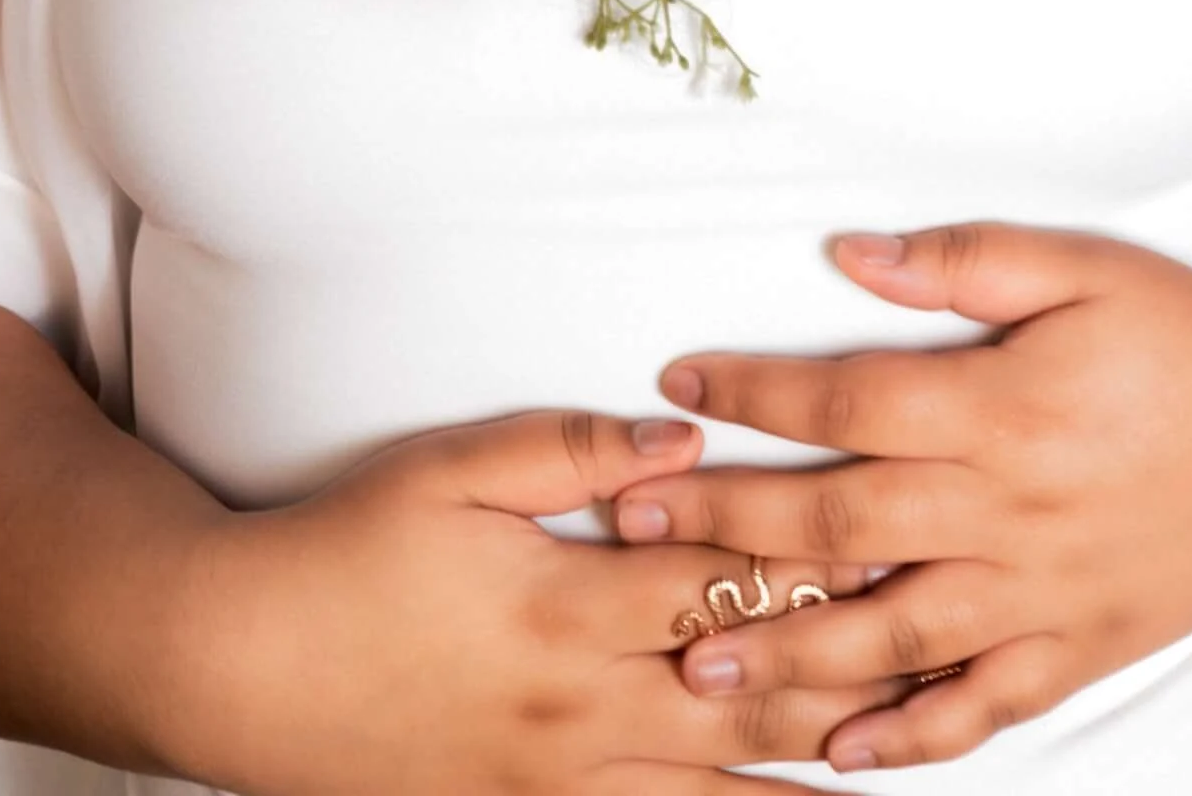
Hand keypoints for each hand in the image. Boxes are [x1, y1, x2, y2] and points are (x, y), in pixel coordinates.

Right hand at [188, 403, 909, 792]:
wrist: (242, 667)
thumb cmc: (345, 552)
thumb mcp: (447, 469)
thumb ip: (566, 448)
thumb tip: (681, 432)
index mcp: (565, 604)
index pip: (716, 582)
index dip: (811, 567)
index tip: (899, 545)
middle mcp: (580, 709)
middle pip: (746, 696)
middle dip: (849, 680)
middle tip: (949, 657)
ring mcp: (559, 783)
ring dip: (813, 779)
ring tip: (910, 767)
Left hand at [609, 225, 1191, 771]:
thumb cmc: (1188, 339)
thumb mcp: (1080, 267)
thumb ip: (959, 261)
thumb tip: (846, 254)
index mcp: (1002, 408)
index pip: (846, 405)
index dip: (753, 394)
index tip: (677, 385)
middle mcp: (1009, 512)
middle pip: (840, 529)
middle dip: (724, 529)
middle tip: (632, 526)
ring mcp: (1040, 596)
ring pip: (890, 639)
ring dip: (784, 654)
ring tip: (694, 661)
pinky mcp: (1076, 650)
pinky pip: (979, 711)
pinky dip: (909, 740)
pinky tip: (841, 755)